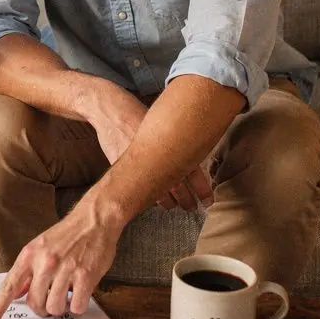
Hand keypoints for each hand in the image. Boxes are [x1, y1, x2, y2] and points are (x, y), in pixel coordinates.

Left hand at [0, 195, 125, 318]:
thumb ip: (28, 271)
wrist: (94, 219)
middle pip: (34, 304)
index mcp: (29, 255)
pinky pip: (77, 306)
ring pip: (54, 308)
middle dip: (42, 308)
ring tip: (67, 293)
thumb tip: (16, 294)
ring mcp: (66, 269)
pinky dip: (78, 305)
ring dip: (61, 307)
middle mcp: (45, 262)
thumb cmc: (66, 235)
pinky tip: (80, 293)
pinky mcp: (86, 276)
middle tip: (50, 298)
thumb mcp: (39, 247)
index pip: (9, 286)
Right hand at [75, 81, 211, 213]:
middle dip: (187, 200)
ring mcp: (141, 166)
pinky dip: (149, 196)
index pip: (194, 174)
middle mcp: (159, 158)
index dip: (202, 190)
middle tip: (192, 207)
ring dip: (169, 202)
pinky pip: (140, 189)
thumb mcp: (160, 125)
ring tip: (175, 206)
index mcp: (173, 146)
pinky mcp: (125, 170)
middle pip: (178, 187)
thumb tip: (191, 157)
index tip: (208, 201)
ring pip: (160, 192)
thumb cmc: (138, 115)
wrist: (111, 111)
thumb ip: (175, 143)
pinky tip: (154, 200)